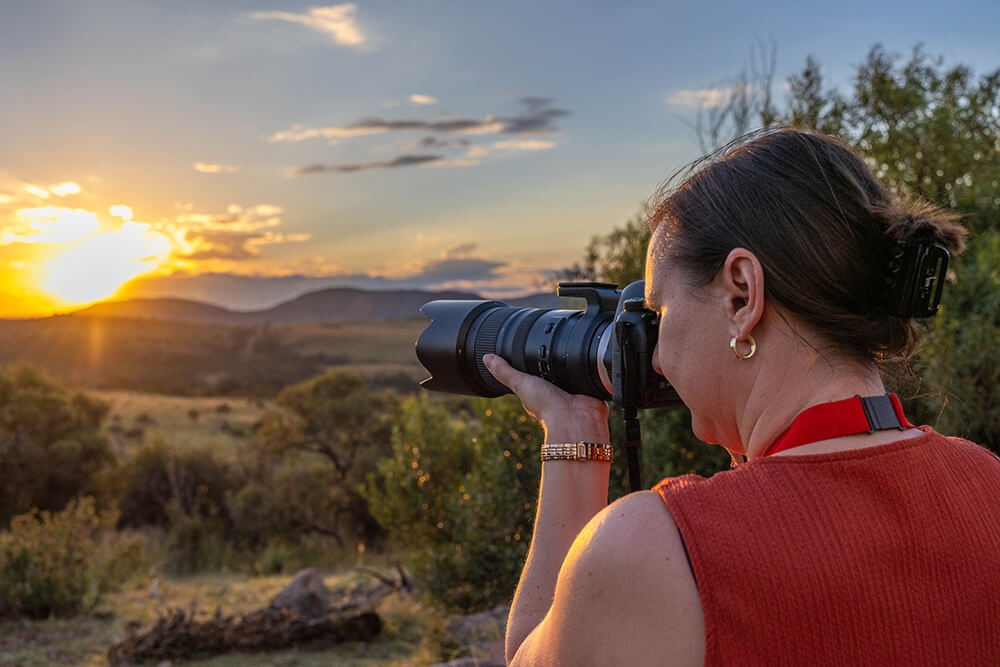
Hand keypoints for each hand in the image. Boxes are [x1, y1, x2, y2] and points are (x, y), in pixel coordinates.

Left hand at [483, 354, 609, 443]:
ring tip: (571, 345)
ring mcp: (573, 390)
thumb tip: (486, 358)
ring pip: (572, 370)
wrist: (577, 419)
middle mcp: (556, 391)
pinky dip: (589, 366)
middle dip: (555, 359)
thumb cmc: (548, 408)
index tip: (530, 346)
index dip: (533, 361)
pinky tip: (588, 356)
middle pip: (554, 369)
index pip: (534, 373)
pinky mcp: (589, 388)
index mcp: (538, 391)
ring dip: (572, 362)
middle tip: (553, 341)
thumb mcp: (522, 385)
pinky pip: (589, 373)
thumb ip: (505, 372)